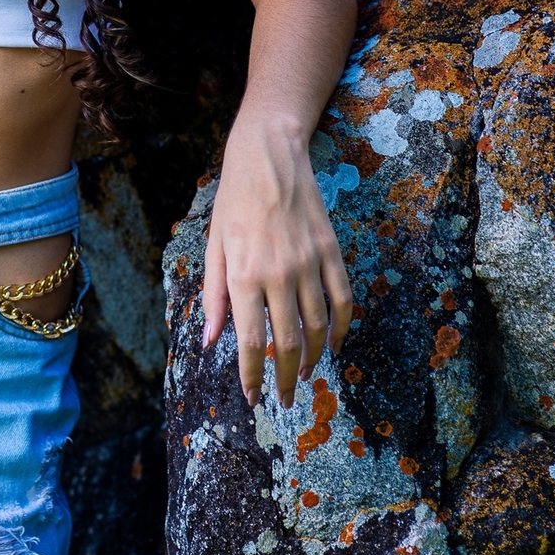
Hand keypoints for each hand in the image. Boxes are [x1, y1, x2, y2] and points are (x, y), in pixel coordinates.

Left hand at [200, 116, 352, 408]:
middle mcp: (278, 274)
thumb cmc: (233, 201)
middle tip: (283, 398)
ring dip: (312, 358)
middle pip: (288, 343)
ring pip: (318, 327)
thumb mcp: (213, 247)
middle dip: (285, 378)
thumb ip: (214, 297)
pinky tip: (333, 344)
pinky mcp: (331, 251)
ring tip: (304, 374)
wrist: (268, 156)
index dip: (252, 377)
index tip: (253, 398)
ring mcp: (309, 263)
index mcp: (243, 275)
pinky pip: (343, 300)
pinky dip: (341, 328)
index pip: (250, 342)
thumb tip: (211, 342)